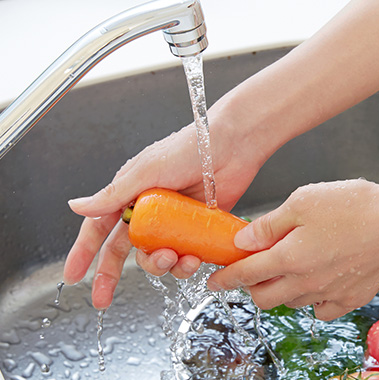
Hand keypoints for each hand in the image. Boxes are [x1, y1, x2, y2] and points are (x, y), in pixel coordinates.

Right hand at [64, 112, 269, 308]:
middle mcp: (149, 210)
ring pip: (156, 256)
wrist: (233, 147)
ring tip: (175, 257)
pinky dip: (187, 263)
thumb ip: (112, 194)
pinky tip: (195, 258)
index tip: (74, 275)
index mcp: (129, 194)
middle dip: (111, 275)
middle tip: (104, 297)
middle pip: (123, 250)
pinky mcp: (197, 229)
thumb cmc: (189, 148)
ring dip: (161, 265)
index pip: (98, 228)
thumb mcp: (146, 171)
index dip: (84, 252)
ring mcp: (174, 222)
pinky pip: (186, 255)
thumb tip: (75, 206)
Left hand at [206, 165, 378, 319]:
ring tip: (289, 268)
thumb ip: (270, 224)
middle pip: (264, 298)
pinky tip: (318, 282)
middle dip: (252, 287)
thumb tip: (243, 241)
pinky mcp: (351, 298)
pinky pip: (322, 310)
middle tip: (253, 271)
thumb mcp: (304, 200)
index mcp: (288, 258)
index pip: (244, 275)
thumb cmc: (356, 206)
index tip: (213, 280)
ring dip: (282, 290)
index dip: (224, 278)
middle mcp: (305, 283)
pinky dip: (313, 301)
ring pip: (292, 302)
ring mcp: (329, 294)